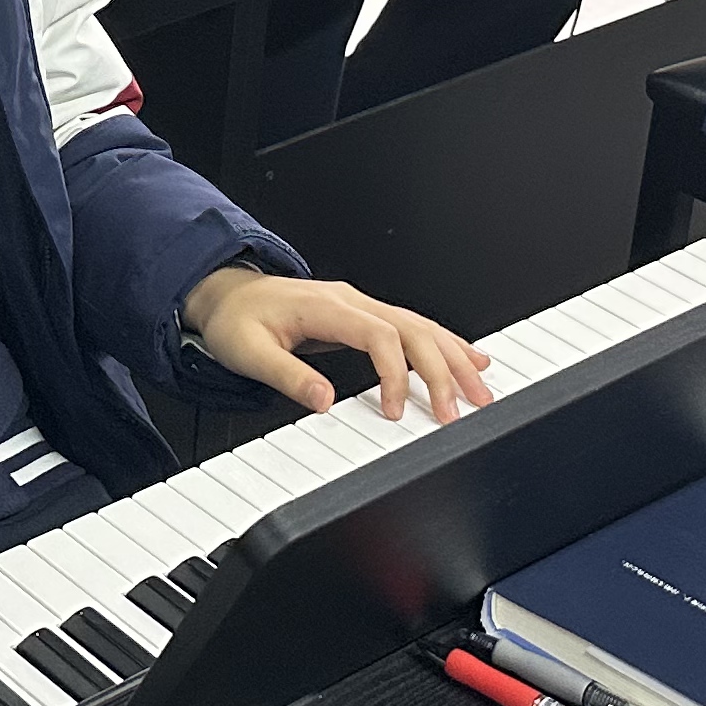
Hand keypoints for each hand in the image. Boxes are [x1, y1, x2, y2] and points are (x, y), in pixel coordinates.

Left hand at [183, 263, 490, 428]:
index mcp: (325, 307)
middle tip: (463, 407)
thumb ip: (287, 376)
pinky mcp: (362, 315)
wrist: (225, 294)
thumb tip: (323, 401)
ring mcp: (359, 305)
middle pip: (412, 328)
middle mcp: (350, 301)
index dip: (396, 373)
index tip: (397, 410)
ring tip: (480, 387)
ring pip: (420, 325)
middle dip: (443, 368)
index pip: (379, 335)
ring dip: (453, 356)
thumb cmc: (236, 320)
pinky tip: (467, 358)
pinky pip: (412, 326)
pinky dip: (443, 343)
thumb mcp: (249, 353)